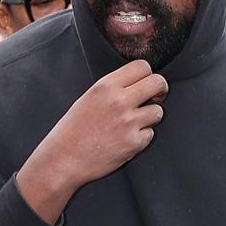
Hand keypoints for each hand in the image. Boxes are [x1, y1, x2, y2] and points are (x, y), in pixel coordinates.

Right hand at [17, 60, 166, 221]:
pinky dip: (142, 137)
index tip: (148, 84)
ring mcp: (128, 122)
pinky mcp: (134, 143)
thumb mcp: (90, 97)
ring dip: (151, 117)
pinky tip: (125, 139)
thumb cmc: (74, 129)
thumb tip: (140, 83)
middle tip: (157, 97)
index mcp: (106, 86)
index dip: (149, 74)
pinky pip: (151, 134)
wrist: (64, 158)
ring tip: (133, 123)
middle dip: (161, 90)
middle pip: (157, 83)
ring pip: (158, 111)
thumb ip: (114, 88)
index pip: (142, 66)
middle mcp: (119, 101)